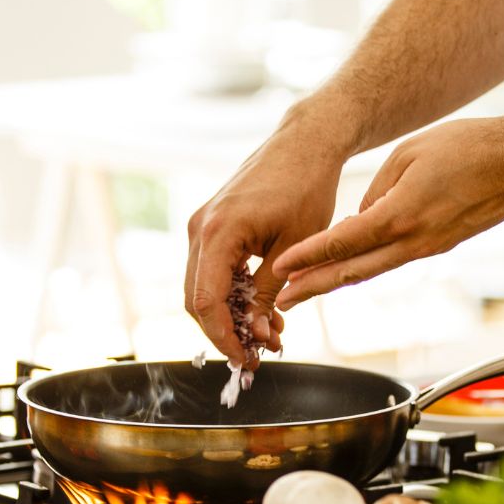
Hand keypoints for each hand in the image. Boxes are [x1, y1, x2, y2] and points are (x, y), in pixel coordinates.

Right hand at [185, 121, 345, 365]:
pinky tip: (262, 310)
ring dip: (230, 316)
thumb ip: (270, 292)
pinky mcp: (212, 225)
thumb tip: (257, 334)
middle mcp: (200, 228)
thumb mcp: (295, 248)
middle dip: (225, 332)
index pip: (206, 301)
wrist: (305, 143)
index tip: (247, 360)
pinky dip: (232, 295)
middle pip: (196, 300)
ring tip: (269, 334)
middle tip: (259, 354)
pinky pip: (212, 270)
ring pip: (203, 288)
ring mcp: (202, 225)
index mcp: (218, 232)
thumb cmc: (307, 187)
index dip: (223, 337)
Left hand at [272, 114, 503, 309]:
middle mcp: (413, 241)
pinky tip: (346, 268)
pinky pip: (393, 260)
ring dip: (335, 282)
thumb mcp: (409, 153)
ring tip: (304, 291)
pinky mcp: (438, 246)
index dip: (309, 257)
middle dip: (313, 287)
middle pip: (352, 271)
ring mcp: (427, 248)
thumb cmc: (470, 148)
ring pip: (372, 271)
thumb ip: (377, 188)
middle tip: (281, 301)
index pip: (344, 241)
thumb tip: (358, 217)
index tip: (280, 268)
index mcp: (401, 215)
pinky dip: (364, 267)